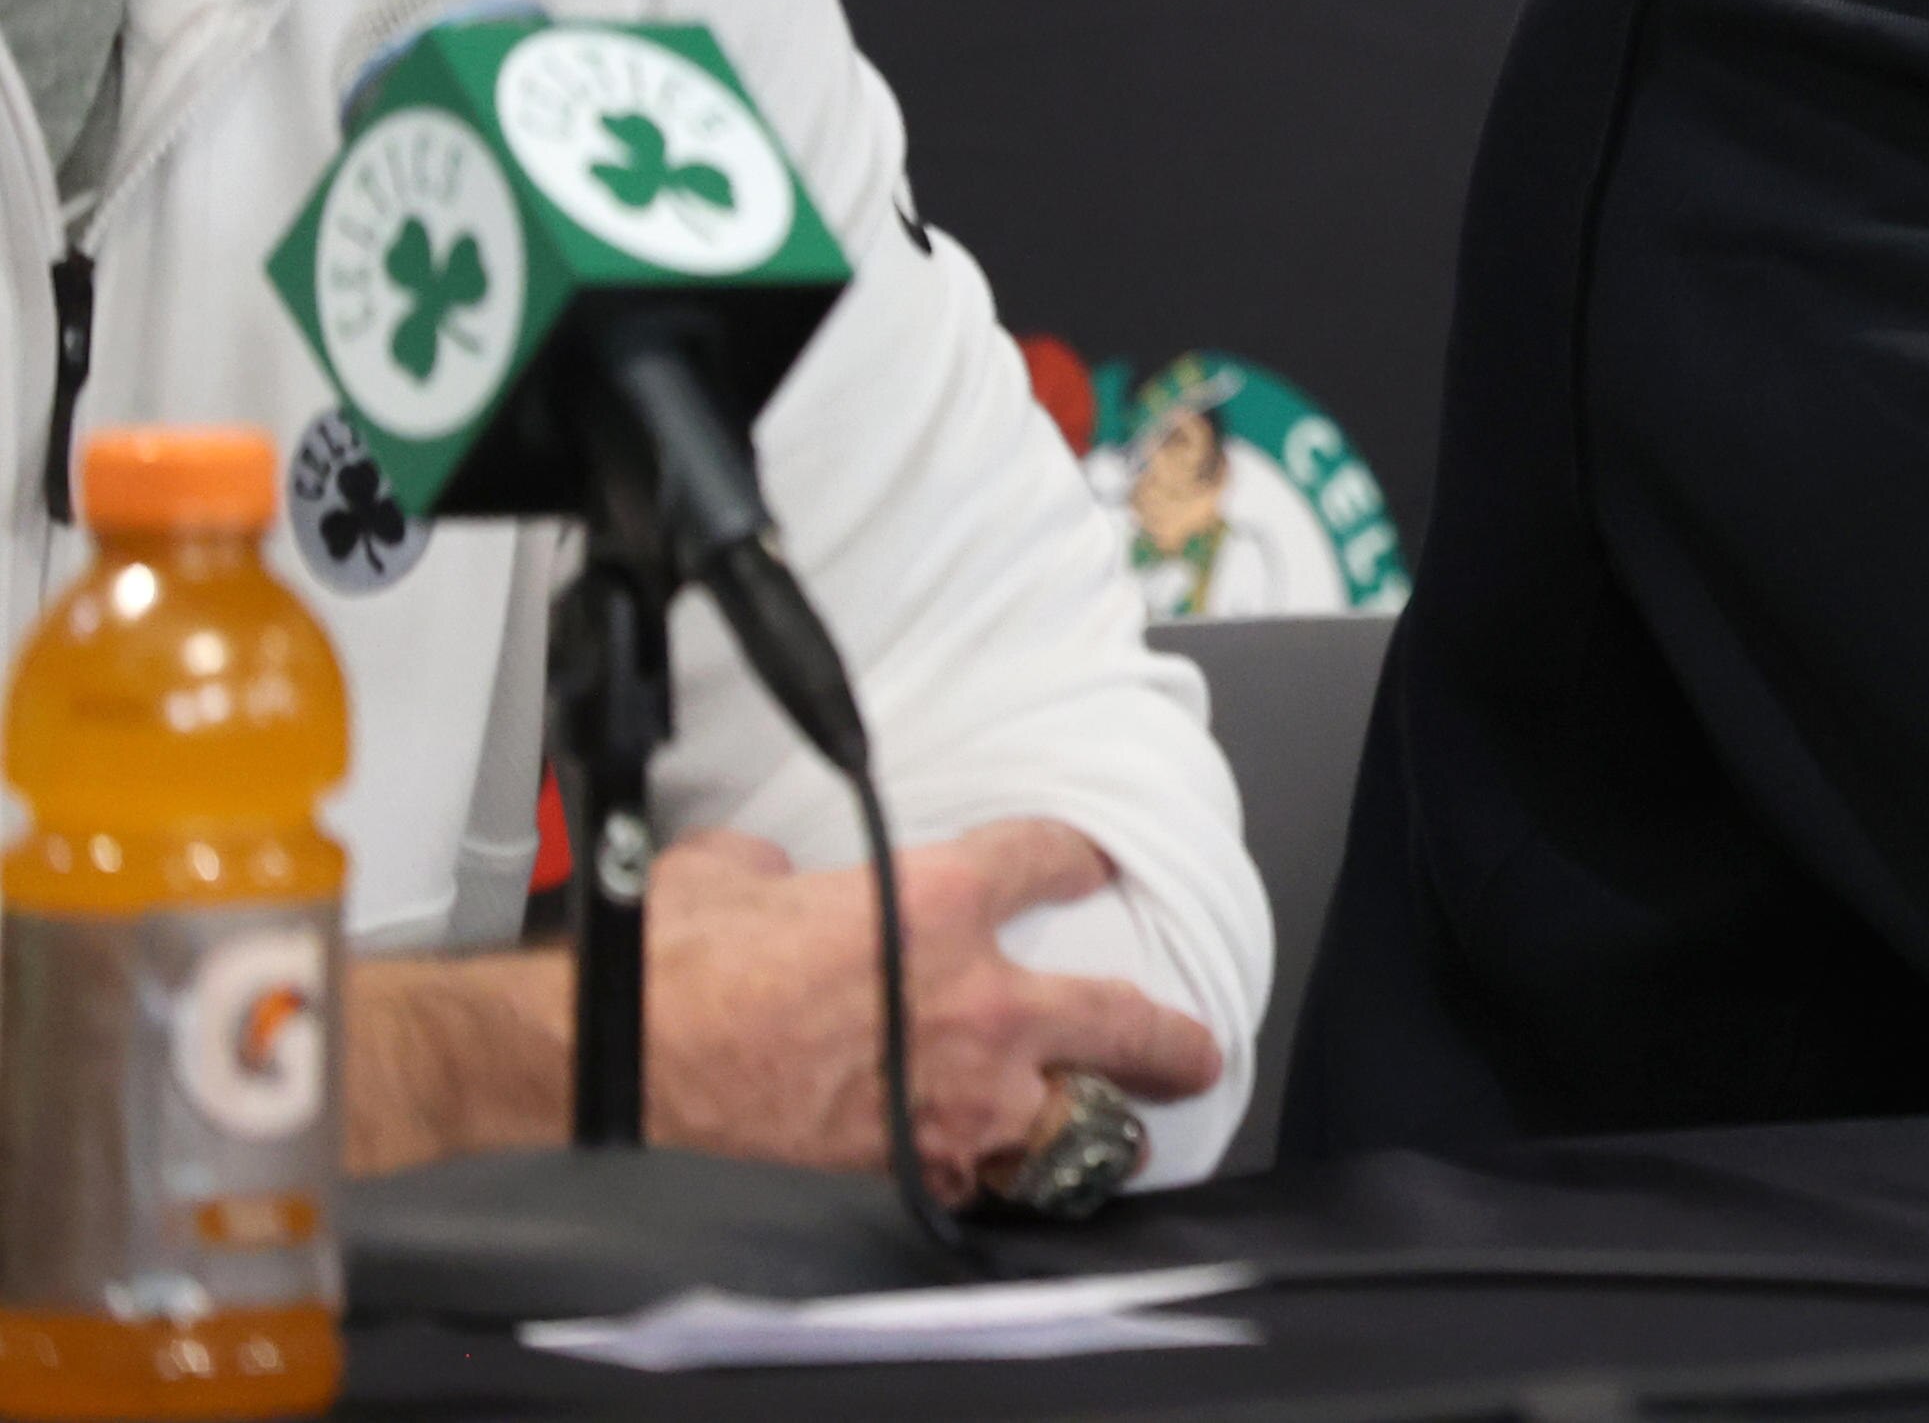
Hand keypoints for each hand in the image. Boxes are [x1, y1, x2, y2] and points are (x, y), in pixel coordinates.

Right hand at [643, 819, 1218, 1202]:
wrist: (616, 1070)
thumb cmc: (670, 972)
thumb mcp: (735, 876)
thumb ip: (789, 872)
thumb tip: (776, 881)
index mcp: (935, 904)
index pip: (1046, 861)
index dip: (1075, 859)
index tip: (1091, 864)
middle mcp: (974, 1004)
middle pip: (1117, 1013)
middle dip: (1165, 1032)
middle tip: (1194, 1045)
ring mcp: (955, 1101)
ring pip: (1074, 1121)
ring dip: (1106, 1127)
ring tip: (1132, 1136)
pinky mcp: (913, 1172)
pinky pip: (991, 1181)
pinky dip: (1009, 1183)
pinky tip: (1020, 1187)